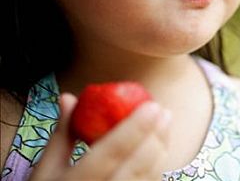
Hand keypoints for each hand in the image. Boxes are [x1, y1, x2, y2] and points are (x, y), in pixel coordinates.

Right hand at [30, 93, 171, 179]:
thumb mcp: (46, 170)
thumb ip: (62, 134)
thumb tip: (69, 97)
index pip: (110, 153)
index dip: (134, 128)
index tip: (151, 105)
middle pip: (136, 167)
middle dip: (154, 137)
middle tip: (164, 111)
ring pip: (147, 179)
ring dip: (160, 150)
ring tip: (165, 124)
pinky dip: (157, 167)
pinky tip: (160, 148)